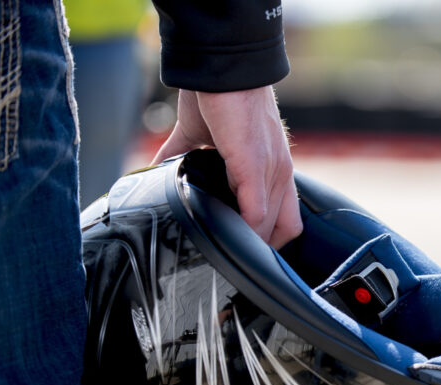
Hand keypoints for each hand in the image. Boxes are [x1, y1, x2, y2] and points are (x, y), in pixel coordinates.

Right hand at [152, 86, 302, 248]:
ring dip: (249, 245)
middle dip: (259, 251)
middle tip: (233, 264)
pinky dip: (244, 231)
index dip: (268, 241)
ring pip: (271, 228)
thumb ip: (183, 160)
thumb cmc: (216, 95)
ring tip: (225, 258)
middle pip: (283, 232)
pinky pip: (257, 212)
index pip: (286, 221)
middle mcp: (280, 174)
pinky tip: (225, 240)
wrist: (220, 64)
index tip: (245, 254)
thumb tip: (154, 175)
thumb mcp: (203, 137)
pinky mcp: (255, 166)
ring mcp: (272, 171)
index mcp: (273, 170)